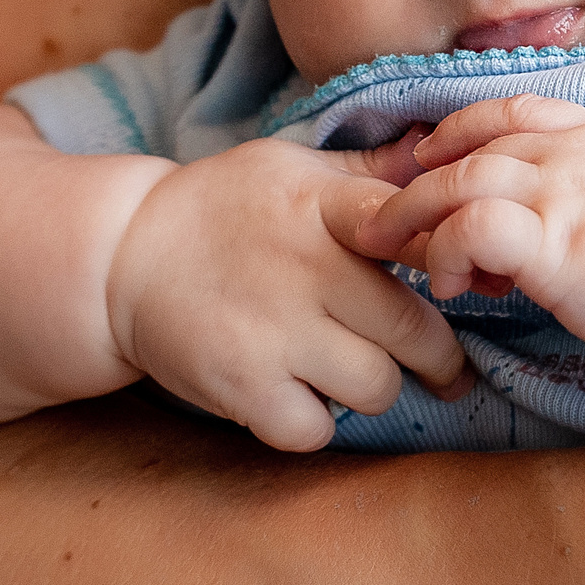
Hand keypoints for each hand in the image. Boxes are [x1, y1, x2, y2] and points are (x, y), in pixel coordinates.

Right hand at [104, 129, 469, 450]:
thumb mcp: (294, 166)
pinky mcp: (241, 388)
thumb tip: (444, 155)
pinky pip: (316, 429)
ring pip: (376, 388)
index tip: (461, 277)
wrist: (123, 255)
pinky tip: (304, 393)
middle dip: (439, 357)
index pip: (413, 227)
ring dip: (375, 387)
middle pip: (414, 332)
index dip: (449, 256)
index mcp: (323, 206)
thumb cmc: (224, 206)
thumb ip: (371, 171)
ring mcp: (272, 332)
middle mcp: (304, 268)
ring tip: (355, 369)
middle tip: (444, 367)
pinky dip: (317, 420)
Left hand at [351, 95, 584, 374]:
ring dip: (411, 216)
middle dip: (411, 183)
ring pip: (456, 180)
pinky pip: (472, 226)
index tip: (428, 158)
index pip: (511, 113)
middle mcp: (571, 156)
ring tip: (387, 251)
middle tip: (376, 218)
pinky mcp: (554, 243)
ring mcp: (560, 194)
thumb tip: (577, 233)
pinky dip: (445, 251)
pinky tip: (451, 284)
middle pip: (467, 148)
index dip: (458, 132)